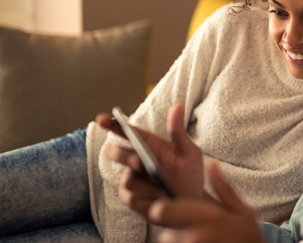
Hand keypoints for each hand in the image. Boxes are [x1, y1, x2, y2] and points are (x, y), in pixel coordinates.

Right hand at [96, 103, 205, 217]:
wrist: (194, 202)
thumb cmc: (191, 174)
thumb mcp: (189, 152)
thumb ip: (179, 132)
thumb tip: (177, 106)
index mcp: (150, 145)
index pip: (127, 132)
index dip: (112, 124)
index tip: (102, 119)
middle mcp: (137, 162)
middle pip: (117, 153)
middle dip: (123, 155)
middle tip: (139, 162)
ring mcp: (134, 181)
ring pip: (127, 179)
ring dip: (145, 185)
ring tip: (163, 190)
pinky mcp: (134, 200)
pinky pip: (131, 198)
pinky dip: (146, 198)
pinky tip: (160, 200)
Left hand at [149, 161, 263, 242]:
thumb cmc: (249, 237)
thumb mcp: (243, 211)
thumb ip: (224, 188)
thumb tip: (212, 164)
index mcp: (208, 217)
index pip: (161, 211)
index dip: (161, 209)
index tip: (170, 208)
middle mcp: (195, 237)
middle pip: (164, 234)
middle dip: (173, 231)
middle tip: (190, 230)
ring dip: (180, 242)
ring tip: (201, 240)